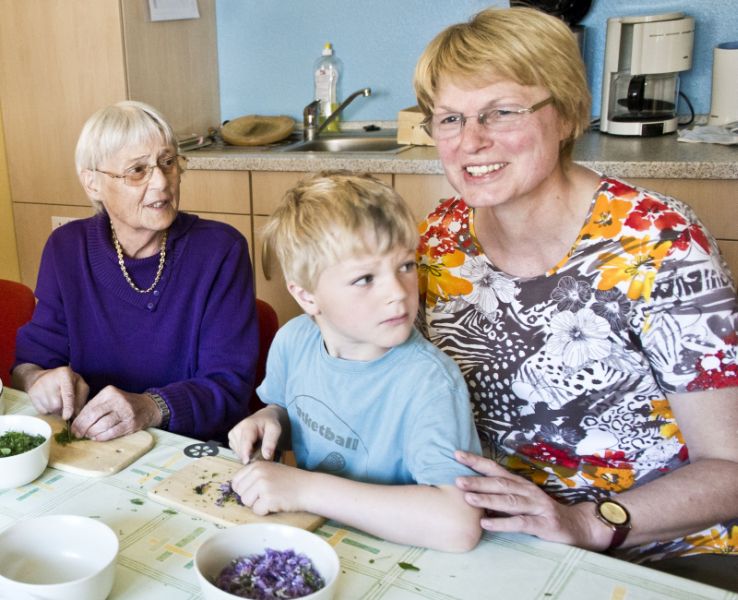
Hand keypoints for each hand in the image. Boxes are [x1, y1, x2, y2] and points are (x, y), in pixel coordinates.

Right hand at [26, 366, 88, 420]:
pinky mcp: (32, 393)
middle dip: (63, 409)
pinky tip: (49, 401)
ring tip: (58, 400)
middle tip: (66, 403)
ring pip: (50, 409)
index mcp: (65, 374)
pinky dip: (48, 410)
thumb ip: (81, 399)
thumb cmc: (69, 382)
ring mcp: (38, 386)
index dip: (68, 406)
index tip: (67, 417)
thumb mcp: (80, 386)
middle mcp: (49, 378)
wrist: (46, 377)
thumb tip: (75, 415)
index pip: (67, 393)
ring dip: (56, 410)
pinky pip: (42, 411)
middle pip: (57, 405)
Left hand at [71, 386, 158, 440]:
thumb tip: (77, 423)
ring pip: (103, 425)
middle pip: (94, 415)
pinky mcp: (131, 423)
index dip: (79, 420)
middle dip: (83, 427)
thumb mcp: (110, 399)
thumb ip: (95, 407)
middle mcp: (118, 400)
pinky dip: (103, 437)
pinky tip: (98, 438)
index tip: (73, 428)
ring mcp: (126, 411)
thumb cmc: (123, 405)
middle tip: (78, 434)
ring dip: (92, 433)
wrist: (147, 407)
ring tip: (88, 436)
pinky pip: (113, 432)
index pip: (89, 407)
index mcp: (109, 392)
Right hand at [228, 406, 282, 462]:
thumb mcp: (275, 430)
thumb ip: (271, 442)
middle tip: (262, 452)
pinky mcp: (231, 439)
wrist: (263, 418)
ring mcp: (232, 434)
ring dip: (248, 454)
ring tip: (257, 447)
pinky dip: (245, 452)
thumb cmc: (269, 424)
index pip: (245, 441)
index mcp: (247, 425)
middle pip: (241, 449)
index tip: (247, 462)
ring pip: (238, 453)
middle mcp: (237, 429)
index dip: (245, 453)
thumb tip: (266, 455)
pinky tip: (251, 447)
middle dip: (251, 455)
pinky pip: (237, 452)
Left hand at [231, 461, 310, 514]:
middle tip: (267, 494)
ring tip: (272, 497)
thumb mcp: (270, 470)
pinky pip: (256, 511)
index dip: (244, 489)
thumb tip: (236, 487)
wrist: (308, 487)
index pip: (236, 481)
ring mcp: (263, 485)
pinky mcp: (268, 498)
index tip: (255, 491)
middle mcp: (258, 473)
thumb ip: (253, 475)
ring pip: (246, 503)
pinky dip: (265, 511)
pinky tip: (276, 503)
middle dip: (251, 497)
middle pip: (240, 493)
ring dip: (257, 504)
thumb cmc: (290, 481)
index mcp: (256, 465)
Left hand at [454, 450, 609, 549]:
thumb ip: (499, 498)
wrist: (577, 527)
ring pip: (509, 501)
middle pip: (500, 483)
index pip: (495, 469)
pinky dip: (502, 523)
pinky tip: (486, 523)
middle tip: (457, 480)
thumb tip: (468, 495)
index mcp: (519, 484)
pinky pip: (520, 523)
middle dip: (478, 480)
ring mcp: (536, 506)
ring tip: (468, 498)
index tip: (456, 454)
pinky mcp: (544, 524)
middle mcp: (527, 491)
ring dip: (488, 498)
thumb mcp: (519, 503)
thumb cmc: (540, 514)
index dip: (476, 461)